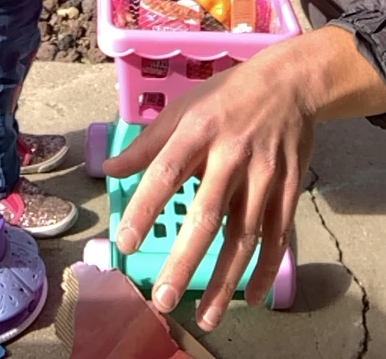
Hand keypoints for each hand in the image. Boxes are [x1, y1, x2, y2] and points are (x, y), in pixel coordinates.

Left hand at [104, 41, 314, 329]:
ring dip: (224, 280)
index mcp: (197, 130)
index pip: (165, 172)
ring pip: (244, 235)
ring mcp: (263, 173)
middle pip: (206, 215)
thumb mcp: (183, 108)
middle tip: (161, 298)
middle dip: (184, 261)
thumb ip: (147, 144)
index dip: (144, 208)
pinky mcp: (289, 187)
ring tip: (205, 316)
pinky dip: (265, 270)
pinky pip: (276, 236)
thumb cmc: (226, 96)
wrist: (289, 82)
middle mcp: (230, 154)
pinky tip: (250, 297)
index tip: (124, 242)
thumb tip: (110, 169)